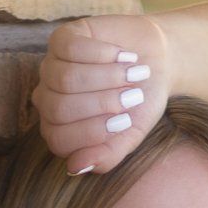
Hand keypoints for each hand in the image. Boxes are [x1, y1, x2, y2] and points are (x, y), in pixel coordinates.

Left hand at [32, 14, 171, 176]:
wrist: (158, 62)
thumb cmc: (141, 103)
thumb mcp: (130, 135)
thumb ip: (106, 156)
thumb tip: (76, 168)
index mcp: (60, 130)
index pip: (59, 140)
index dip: (92, 133)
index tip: (126, 121)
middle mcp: (49, 100)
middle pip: (59, 108)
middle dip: (100, 104)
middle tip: (131, 97)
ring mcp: (52, 68)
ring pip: (65, 78)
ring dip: (105, 77)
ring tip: (133, 74)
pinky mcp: (62, 39)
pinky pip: (70, 48)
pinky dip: (101, 53)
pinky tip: (123, 55)